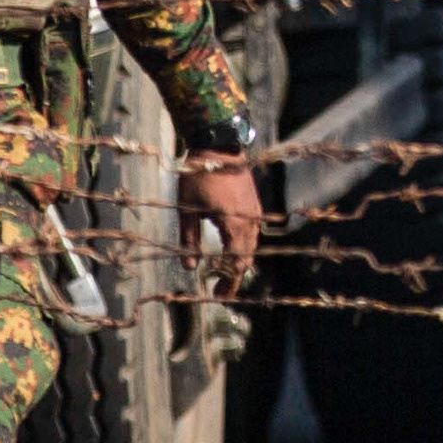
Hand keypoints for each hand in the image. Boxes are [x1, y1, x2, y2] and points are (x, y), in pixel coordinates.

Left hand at [182, 151, 263, 278]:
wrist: (219, 146)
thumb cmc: (198, 177)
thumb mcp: (187, 210)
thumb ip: (188, 240)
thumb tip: (189, 267)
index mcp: (232, 224)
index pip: (236, 264)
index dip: (229, 283)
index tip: (218, 295)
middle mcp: (248, 221)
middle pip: (247, 259)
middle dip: (234, 277)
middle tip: (219, 290)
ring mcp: (255, 212)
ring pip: (252, 247)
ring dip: (239, 263)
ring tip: (224, 274)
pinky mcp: (255, 205)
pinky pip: (253, 234)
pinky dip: (244, 247)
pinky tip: (232, 251)